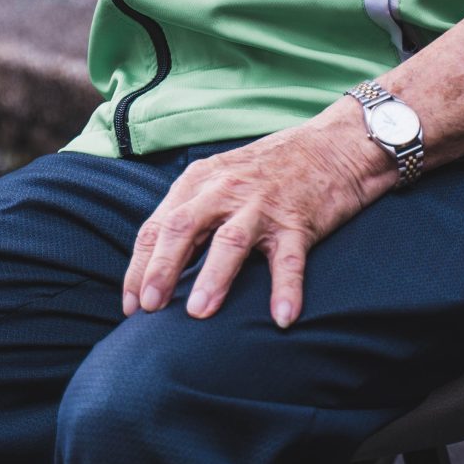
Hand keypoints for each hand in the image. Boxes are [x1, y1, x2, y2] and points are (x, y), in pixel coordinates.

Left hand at [120, 106, 394, 328]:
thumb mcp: (221, 180)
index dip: (140, 266)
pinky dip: (286, 288)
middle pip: (183, 227)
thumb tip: (155, 265)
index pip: (158, 226)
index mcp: (200, 181)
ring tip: (198, 313)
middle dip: (161, 268)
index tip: (130, 304)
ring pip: (231, 240)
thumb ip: (192, 212)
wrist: (333, 145)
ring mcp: (263, 204)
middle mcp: (225, 189)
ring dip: (213, 277)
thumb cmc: (270, 170)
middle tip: (148, 308)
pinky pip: (290, 258)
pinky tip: (282, 318)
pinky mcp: (299, 220)